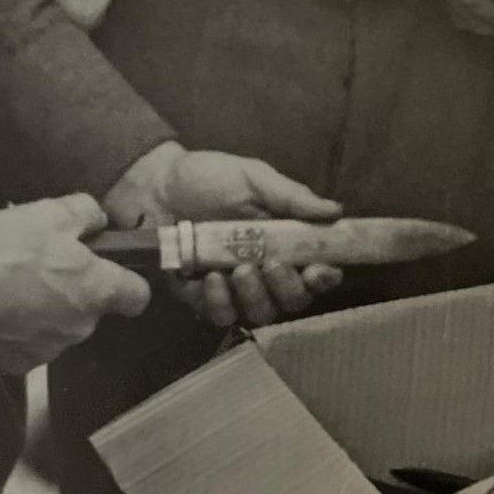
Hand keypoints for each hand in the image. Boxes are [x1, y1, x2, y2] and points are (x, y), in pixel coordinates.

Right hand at [0, 194, 151, 374]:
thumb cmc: (8, 250)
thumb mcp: (50, 213)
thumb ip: (85, 213)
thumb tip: (99, 220)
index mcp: (97, 291)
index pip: (138, 296)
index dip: (128, 283)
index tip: (110, 271)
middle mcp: (81, 327)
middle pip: (90, 309)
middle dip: (73, 291)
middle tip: (41, 267)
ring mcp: (49, 350)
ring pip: (58, 328)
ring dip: (43, 312)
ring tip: (11, 289)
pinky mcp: (17, 366)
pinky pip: (26, 346)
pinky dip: (15, 331)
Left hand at [105, 142, 345, 327]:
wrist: (156, 185)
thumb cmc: (209, 178)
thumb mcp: (254, 179)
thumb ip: (292, 197)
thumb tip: (336, 210)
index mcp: (285, 243)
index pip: (317, 273)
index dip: (324, 278)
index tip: (318, 270)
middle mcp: (265, 271)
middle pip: (293, 300)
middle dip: (288, 288)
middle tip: (271, 265)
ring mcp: (234, 287)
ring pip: (260, 313)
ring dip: (254, 295)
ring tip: (239, 269)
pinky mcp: (202, 297)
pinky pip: (220, 315)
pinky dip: (219, 301)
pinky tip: (211, 278)